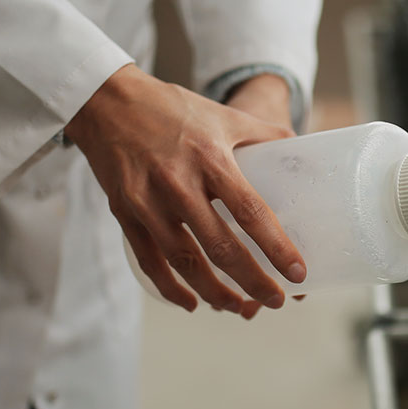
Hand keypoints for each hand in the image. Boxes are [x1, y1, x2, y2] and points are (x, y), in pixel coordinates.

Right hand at [65, 65, 306, 313]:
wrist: (107, 100)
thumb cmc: (171, 107)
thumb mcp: (222, 115)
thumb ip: (263, 134)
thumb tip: (300, 153)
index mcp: (210, 158)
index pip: (251, 212)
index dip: (276, 247)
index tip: (297, 274)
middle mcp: (179, 183)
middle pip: (221, 247)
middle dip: (253, 282)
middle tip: (276, 300)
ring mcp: (148, 201)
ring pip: (185, 262)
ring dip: (215, 292)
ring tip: (239, 308)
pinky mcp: (124, 212)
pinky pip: (149, 261)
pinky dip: (171, 288)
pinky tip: (193, 303)